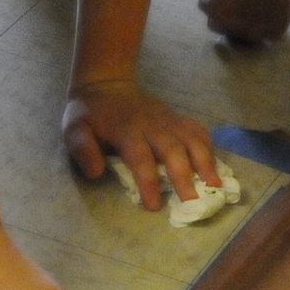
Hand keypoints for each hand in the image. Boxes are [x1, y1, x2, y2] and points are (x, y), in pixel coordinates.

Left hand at [62, 80, 218, 208]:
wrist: (107, 84)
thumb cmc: (90, 114)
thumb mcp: (74, 129)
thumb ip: (83, 150)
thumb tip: (96, 172)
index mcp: (126, 130)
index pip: (140, 156)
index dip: (148, 181)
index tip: (153, 206)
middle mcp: (151, 124)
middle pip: (172, 149)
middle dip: (183, 175)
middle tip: (192, 201)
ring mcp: (167, 119)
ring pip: (191, 137)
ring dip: (205, 160)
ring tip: (215, 185)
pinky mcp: (176, 118)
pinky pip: (197, 129)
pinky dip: (209, 146)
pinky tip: (215, 166)